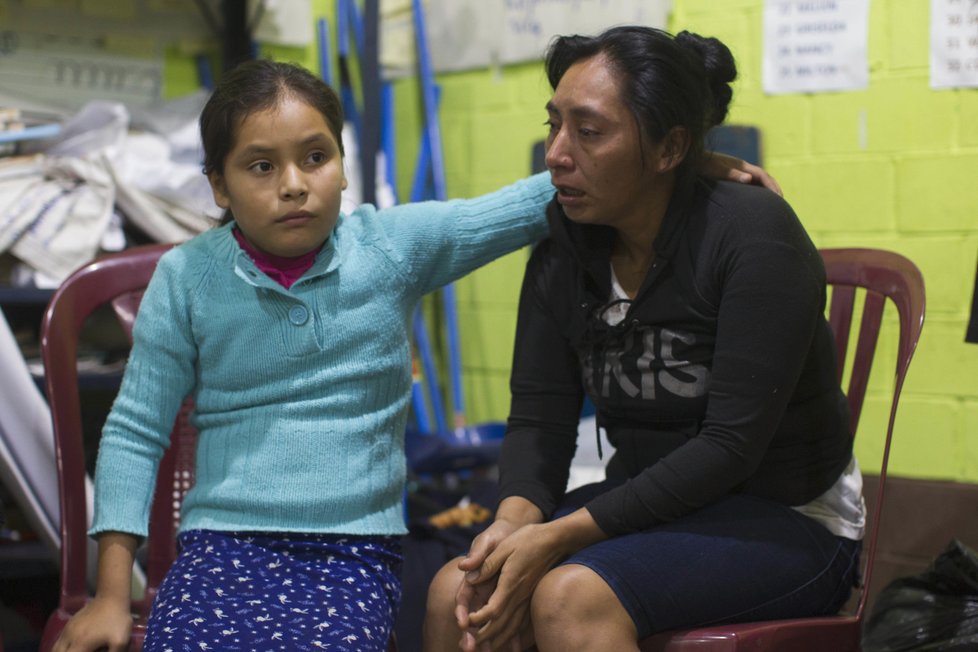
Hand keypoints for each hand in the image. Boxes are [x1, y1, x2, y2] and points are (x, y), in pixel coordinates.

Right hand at [52, 595, 132, 651]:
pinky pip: (59, 640)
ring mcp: (68, 630)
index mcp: (80, 645)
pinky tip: (69, 649)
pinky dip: (60, 648)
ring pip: (56, 648)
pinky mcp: (70, 623)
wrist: (111, 597)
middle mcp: (69, 638)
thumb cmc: (117, 620)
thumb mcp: (120, 641)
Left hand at [462, 523, 565, 650]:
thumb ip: (487, 565)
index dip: (479, 619)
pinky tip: (511, 640)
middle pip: (502, 623)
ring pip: (513, 625)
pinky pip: (522, 621)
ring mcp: (526, 597)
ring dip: (499, 639)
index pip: (493, 610)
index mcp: (510, 583)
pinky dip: (514, 633)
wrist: (554, 540)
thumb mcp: (504, 547)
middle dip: (485, 636)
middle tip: (471, 645)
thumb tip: (468, 577)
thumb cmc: (528, 540)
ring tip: (488, 648)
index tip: (467, 623)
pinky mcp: (530, 597)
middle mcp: (519, 595)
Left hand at [702, 151, 782, 195]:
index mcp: (741, 165)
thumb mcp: (717, 170)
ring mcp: (737, 169)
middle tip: (782, 201)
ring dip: (765, 188)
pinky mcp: (731, 172)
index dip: (772, 186)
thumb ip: (733, 175)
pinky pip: (748, 181)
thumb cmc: (703, 165)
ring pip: (756, 178)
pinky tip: (753, 198)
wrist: (692, 158)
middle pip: (763, 176)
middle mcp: (741, 166)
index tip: (779, 198)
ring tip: (771, 201)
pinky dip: (755, 188)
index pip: (762, 175)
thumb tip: (749, 179)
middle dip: (773, 187)